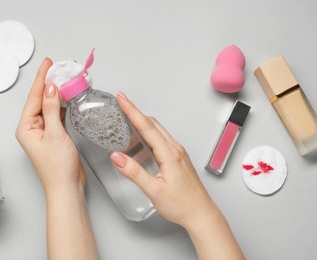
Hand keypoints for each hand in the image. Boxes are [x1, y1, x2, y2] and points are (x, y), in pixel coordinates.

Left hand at [16, 57, 84, 193]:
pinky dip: (63, 104)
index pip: (34, 97)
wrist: (66, 187)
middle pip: (40, 99)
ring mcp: (43, 131)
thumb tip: (51, 88)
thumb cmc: (58, 167)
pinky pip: (57, 114)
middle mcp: (32, 128)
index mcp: (26, 127)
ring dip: (57, 92)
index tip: (48, 63)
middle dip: (49, 82)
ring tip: (65, 77)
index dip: (41, 78)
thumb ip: (53, 110)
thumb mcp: (55, 134)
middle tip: (59, 67)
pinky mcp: (54, 135)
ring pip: (49, 106)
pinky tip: (68, 96)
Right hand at [110, 93, 243, 259]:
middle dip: (135, 112)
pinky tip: (139, 146)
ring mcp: (178, 153)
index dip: (132, 110)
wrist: (201, 214)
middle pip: (152, 124)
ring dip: (141, 125)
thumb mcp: (154, 190)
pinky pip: (161, 140)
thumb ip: (134, 172)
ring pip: (157, 131)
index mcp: (169, 154)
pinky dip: (148, 137)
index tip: (122, 98)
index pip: (146, 126)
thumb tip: (117, 157)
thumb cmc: (182, 204)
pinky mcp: (178, 158)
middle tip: (121, 105)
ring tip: (125, 126)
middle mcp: (175, 149)